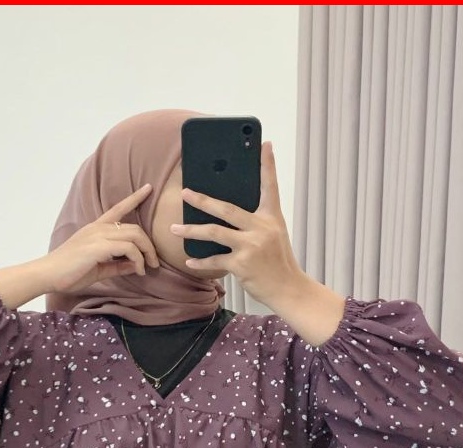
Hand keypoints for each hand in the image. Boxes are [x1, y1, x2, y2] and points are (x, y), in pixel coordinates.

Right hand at [45, 184, 159, 294]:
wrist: (48, 275)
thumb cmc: (70, 273)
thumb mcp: (99, 268)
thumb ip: (118, 265)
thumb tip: (136, 266)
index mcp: (96, 229)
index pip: (118, 208)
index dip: (135, 197)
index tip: (148, 188)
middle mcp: (98, 228)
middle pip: (134, 228)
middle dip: (149, 245)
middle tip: (154, 263)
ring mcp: (98, 235)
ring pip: (135, 235)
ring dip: (147, 252)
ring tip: (148, 267)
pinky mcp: (99, 246)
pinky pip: (128, 248)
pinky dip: (138, 260)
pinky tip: (138, 271)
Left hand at [169, 142, 302, 309]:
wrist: (288, 288)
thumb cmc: (278, 261)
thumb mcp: (274, 235)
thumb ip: (256, 222)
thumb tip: (228, 214)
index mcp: (271, 217)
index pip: (270, 186)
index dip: (267, 165)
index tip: (264, 144)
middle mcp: (262, 228)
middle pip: (227, 208)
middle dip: (203, 199)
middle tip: (185, 193)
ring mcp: (251, 246)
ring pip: (214, 233)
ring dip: (191, 230)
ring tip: (174, 228)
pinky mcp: (241, 264)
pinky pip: (214, 260)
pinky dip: (200, 262)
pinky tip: (189, 261)